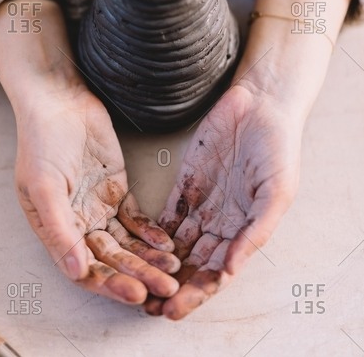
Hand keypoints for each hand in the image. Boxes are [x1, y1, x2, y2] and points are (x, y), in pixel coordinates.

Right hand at [15, 88, 179, 304]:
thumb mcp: (43, 187)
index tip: (136, 294)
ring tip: (173, 270)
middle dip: (138, 276)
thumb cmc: (41, 143)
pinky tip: (167, 244)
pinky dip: (151, 233)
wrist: (60, 102)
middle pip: (111, 259)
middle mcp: (78, 224)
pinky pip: (136, 219)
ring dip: (149, 258)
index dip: (109, 284)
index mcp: (55, 229)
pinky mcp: (117, 188)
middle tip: (166, 289)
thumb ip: (60, 229)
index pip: (84, 268)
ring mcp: (99, 207)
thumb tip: (76, 271)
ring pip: (127, 242)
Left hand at [145, 81, 300, 318]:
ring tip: (137, 283)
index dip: (197, 292)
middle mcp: (221, 222)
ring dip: (158, 266)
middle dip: (172, 286)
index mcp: (245, 229)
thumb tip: (232, 269)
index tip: (175, 309)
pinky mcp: (185, 183)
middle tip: (149, 307)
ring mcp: (201, 203)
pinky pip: (166, 214)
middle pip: (193, 263)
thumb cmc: (277, 148)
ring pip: (176, 244)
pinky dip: (153, 234)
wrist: (259, 106)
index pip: (218, 271)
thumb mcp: (277, 192)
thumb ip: (257, 231)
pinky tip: (137, 248)